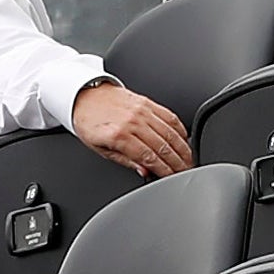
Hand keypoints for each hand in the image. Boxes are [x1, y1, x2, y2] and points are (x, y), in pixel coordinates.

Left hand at [72, 82, 192, 177]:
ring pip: (171, 133)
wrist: (84, 96)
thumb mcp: (100, 148)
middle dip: (178, 163)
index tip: (172, 178)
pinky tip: (184, 140)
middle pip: (164, 147)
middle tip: (185, 173)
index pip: (149, 157)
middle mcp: (132, 121)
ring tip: (189, 161)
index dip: (164, 170)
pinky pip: (170, 117)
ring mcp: (141, 110)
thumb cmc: (88, 121)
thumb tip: (145, 171)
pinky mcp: (147, 102)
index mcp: (118, 135)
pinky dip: (180, 130)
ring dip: (183, 149)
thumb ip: (125, 160)